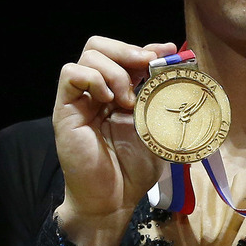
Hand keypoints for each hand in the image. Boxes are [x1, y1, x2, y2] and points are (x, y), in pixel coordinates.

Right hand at [53, 36, 177, 245]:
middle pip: (101, 46)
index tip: (168, 52)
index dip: (145, 48)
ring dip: (114, 70)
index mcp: (119, 91)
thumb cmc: (134, 169)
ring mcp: (80, 98)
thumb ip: (164, 100)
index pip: (125, 54)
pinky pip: (70, 74)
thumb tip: (180, 70)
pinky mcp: (65, 108)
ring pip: (89, 55)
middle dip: (128, 50)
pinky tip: (107, 98)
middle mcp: (97, 90)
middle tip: (147, 66)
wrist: (112, 200)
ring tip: (127, 99)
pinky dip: (92, 77)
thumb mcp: (159, 129)